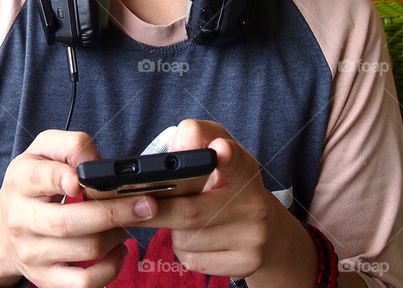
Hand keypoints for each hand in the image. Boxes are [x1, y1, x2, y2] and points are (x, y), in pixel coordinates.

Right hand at [0, 130, 158, 287]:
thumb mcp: (43, 151)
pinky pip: (84, 282)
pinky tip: (120, 250)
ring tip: (129, 220)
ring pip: (84, 250)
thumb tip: (98, 163)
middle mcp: (22, 219)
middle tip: (146, 203)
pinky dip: (110, 268)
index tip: (81, 180)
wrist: (2, 230)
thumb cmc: (34, 183)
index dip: (60, 179)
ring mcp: (33, 253)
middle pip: (68, 222)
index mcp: (21, 181)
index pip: (39, 179)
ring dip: (117, 234)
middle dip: (113, 212)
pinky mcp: (46, 278)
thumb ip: (71, 145)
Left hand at [137, 119, 274, 278]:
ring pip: (186, 239)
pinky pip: (192, 260)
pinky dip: (183, 249)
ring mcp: (252, 238)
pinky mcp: (244, 264)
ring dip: (171, 230)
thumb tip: (175, 151)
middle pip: (190, 212)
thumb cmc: (230, 183)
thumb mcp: (219, 151)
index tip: (219, 150)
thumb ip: (196, 138)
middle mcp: (254, 204)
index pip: (235, 159)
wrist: (267, 230)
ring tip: (180, 218)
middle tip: (134, 204)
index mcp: (243, 169)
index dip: (225, 156)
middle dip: (157, 210)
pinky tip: (194, 238)